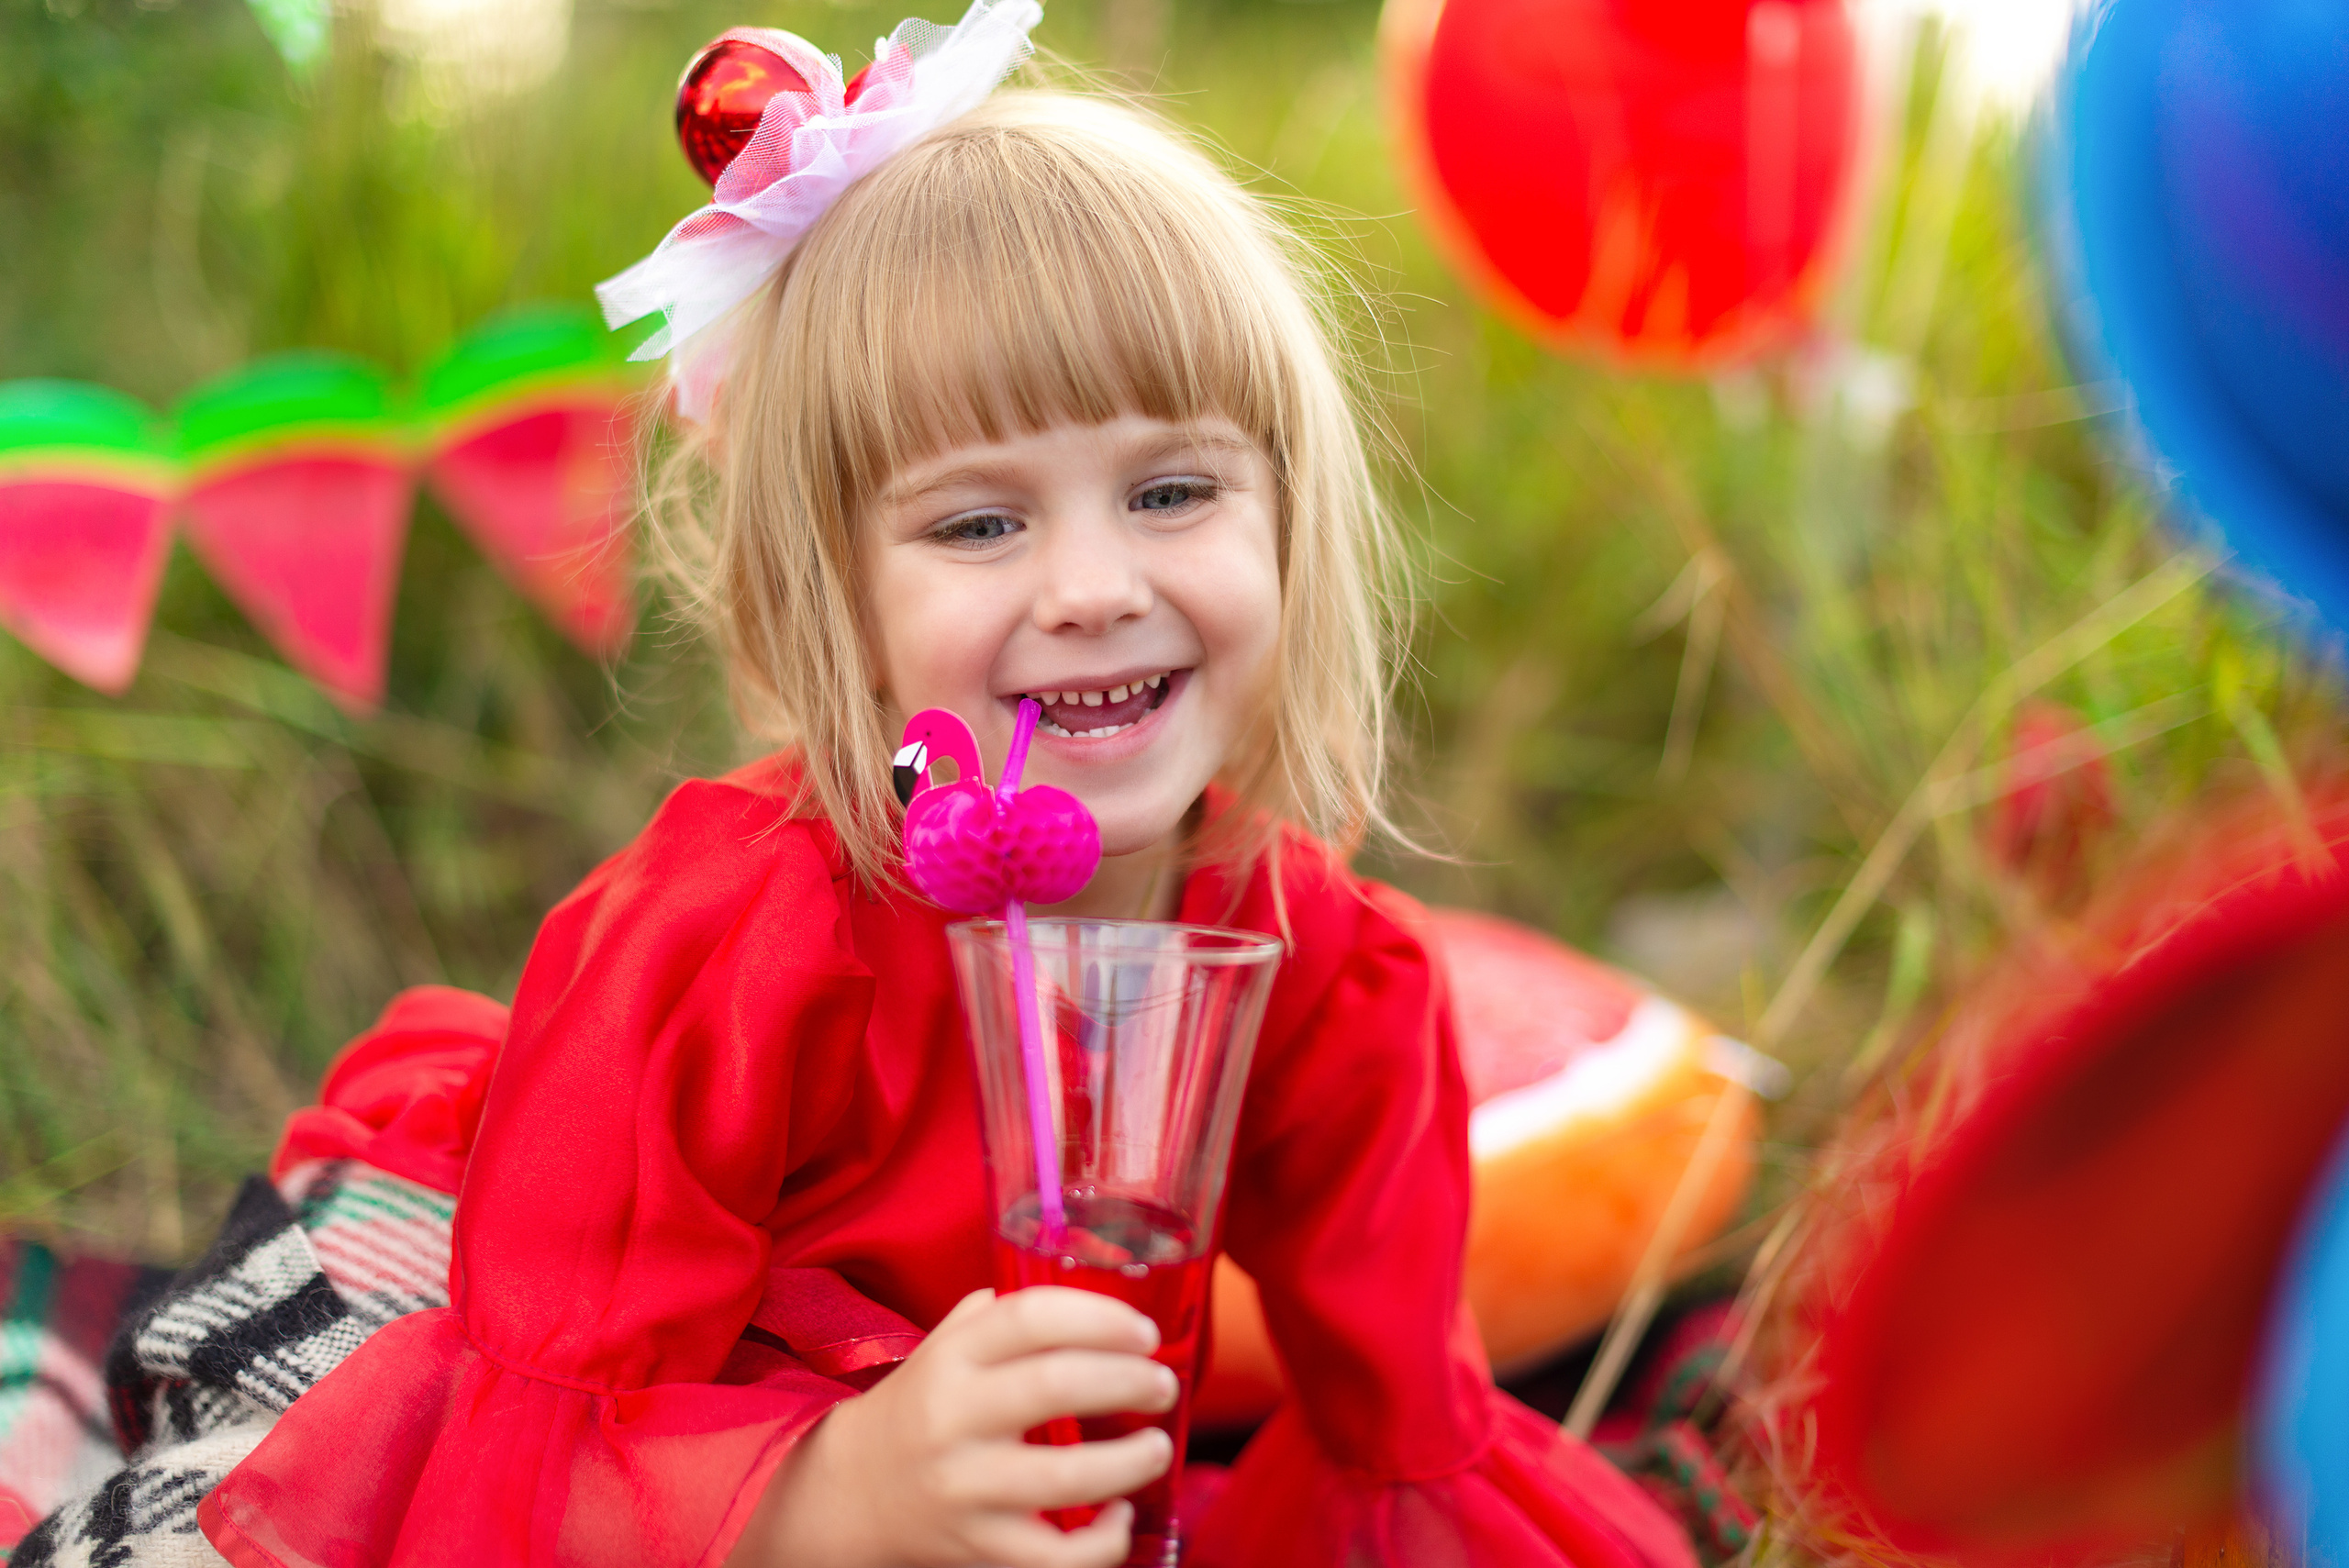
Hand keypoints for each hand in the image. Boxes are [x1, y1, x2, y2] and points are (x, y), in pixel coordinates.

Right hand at [731, 1287, 1177, 1567]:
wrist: (848, 1495)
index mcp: (950, 1360)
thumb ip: (1000, 1318)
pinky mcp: (979, 1549)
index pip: (1030, 1317)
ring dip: (1131, 1462)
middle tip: (1163, 1384)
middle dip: (1129, 1380)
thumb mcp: (942, 1349)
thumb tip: (1087, 1298)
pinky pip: (1055, 1557)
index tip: (1144, 1332)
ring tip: (1157, 1447)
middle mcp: (952, 1419)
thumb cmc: (919, 1410)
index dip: (1101, 1318)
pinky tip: (1119, 1515)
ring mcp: (965, 1489)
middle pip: (1056, 1386)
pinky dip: (1103, 1541)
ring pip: (1066, 1478)